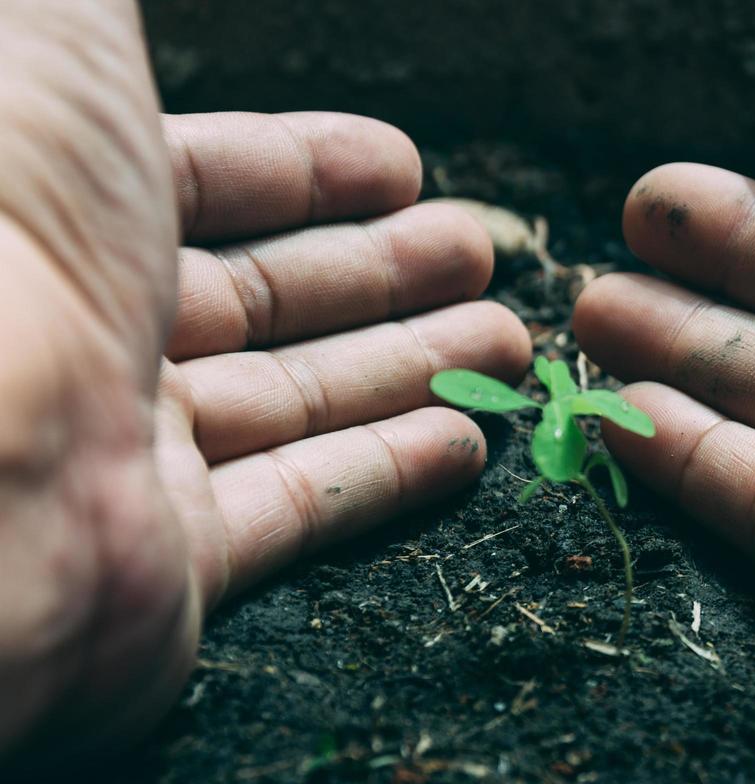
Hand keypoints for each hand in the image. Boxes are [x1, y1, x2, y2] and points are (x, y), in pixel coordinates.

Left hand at [0, 1, 524, 766]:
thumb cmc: (4, 242)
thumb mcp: (52, 51)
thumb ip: (93, 13)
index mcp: (54, 219)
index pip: (196, 188)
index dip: (305, 170)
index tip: (401, 166)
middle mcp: (90, 336)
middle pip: (263, 299)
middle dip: (382, 272)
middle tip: (476, 254)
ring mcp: (129, 455)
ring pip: (294, 403)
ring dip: (409, 368)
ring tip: (508, 343)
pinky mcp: (169, 563)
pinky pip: (295, 510)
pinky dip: (385, 477)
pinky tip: (465, 447)